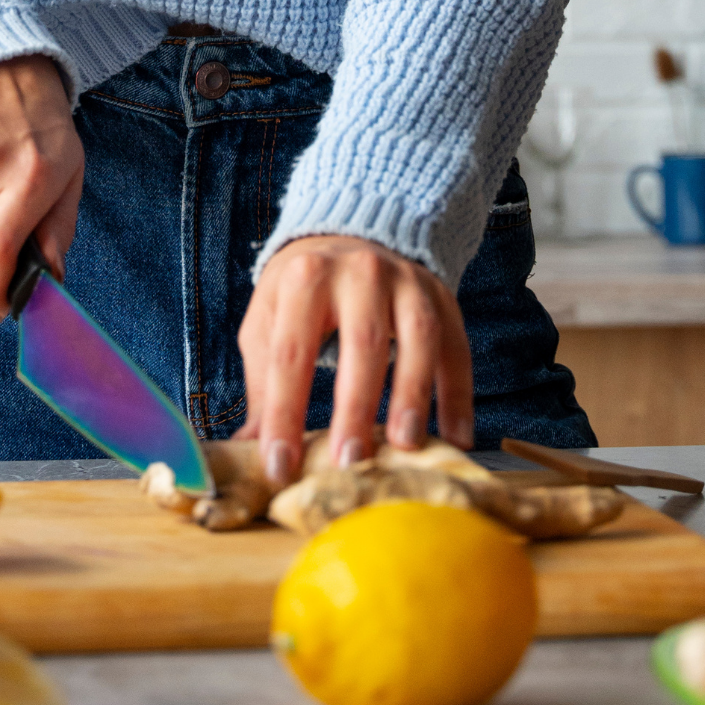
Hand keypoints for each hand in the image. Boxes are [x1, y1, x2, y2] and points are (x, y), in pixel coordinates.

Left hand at [236, 234, 473, 485]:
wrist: (352, 238)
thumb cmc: (303, 293)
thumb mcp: (269, 322)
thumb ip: (262, 384)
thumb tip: (247, 449)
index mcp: (305, 279)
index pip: (291, 352)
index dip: (284, 412)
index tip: (281, 467)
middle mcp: (359, 273)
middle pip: (361, 341)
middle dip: (356, 405)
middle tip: (349, 461)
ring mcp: (406, 282)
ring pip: (418, 337)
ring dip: (413, 394)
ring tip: (405, 446)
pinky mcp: (442, 297)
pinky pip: (456, 347)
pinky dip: (458, 394)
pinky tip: (456, 437)